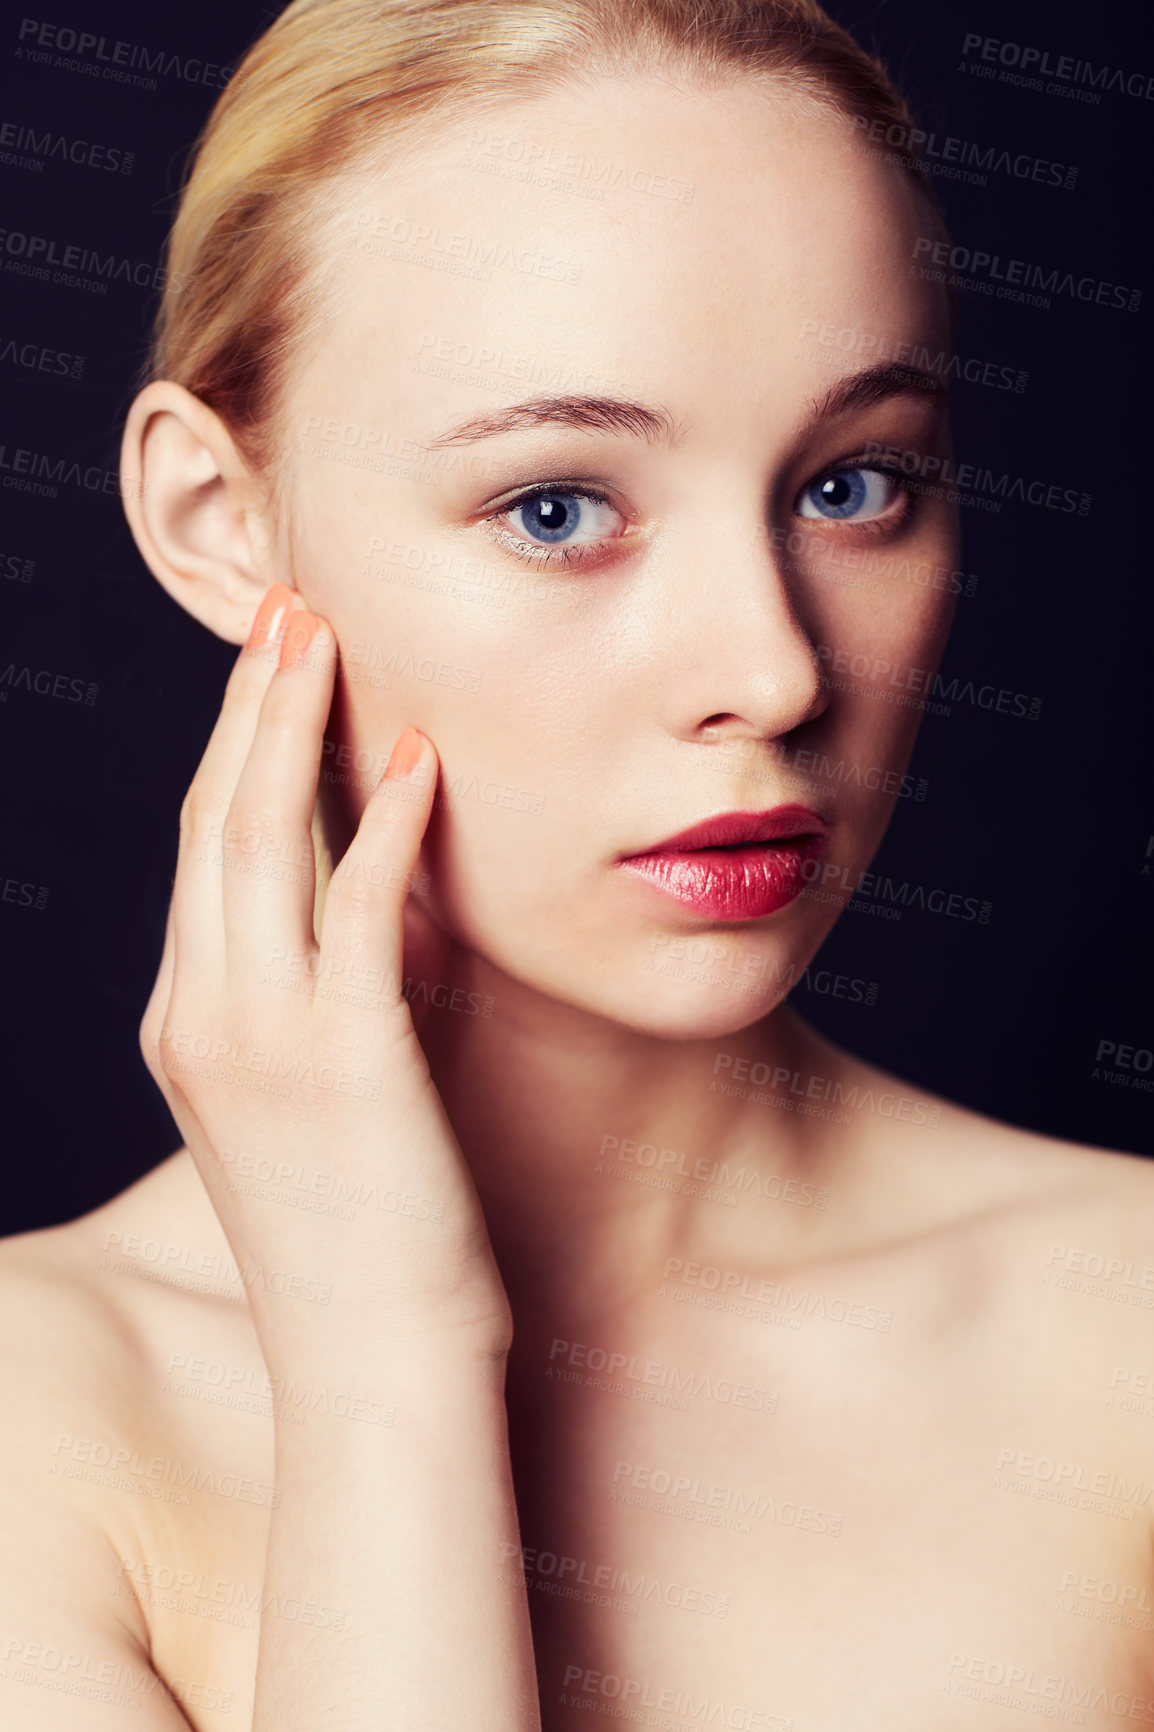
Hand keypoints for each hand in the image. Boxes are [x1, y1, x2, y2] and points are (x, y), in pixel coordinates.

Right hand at [139, 583, 509, 1358]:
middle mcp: (203, 1019)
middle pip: (216, 821)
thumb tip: (392, 899)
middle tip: (285, 607)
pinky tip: (415, 753)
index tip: (271, 669)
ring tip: (324, 635)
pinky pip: (357, 909)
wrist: (377, 1371)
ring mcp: (262, 1039)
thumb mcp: (324, 1104)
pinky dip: (382, 823)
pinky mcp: (344, 1063)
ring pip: (261, 842)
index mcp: (193, 1028)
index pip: (206, 853)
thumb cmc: (369, 1244)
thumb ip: (338, 995)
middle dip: (248, 705)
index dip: (235, 747)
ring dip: (293, 727)